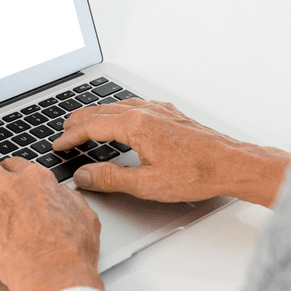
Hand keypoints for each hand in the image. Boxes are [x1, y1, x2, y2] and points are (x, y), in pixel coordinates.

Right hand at [51, 98, 290, 207]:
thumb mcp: (146, 184)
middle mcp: (146, 112)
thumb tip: (84, 175)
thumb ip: (110, 179)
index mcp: (136, 125)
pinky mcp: (171, 115)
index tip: (59, 145)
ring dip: (98, 114)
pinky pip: (136, 106)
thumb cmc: (196, 174)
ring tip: (86, 123)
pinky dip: (118, 111)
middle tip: (64, 131)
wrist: (232, 164)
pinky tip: (122, 118)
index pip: (92, 126)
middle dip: (79, 120)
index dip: (71, 136)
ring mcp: (160, 111)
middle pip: (102, 110)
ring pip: (119, 106)